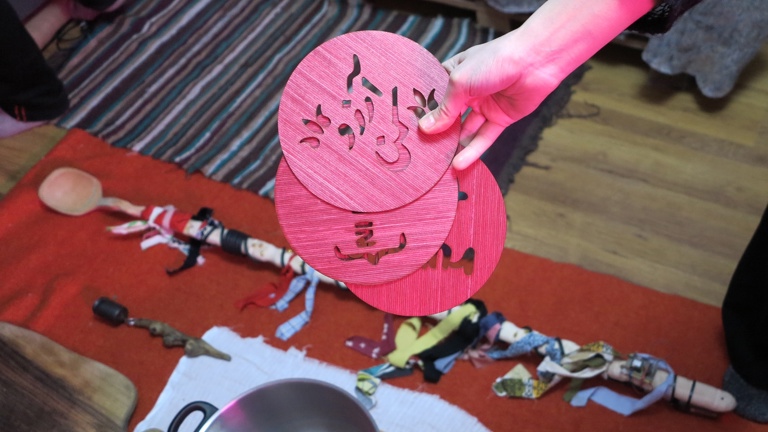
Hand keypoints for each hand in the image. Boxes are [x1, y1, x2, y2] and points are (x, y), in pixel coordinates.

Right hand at [418, 32, 562, 169]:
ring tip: (438, 162)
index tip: (408, 128)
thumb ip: (444, 108)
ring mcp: (484, 105)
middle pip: (448, 115)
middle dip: (437, 132)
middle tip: (422, 150)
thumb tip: (426, 128)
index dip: (423, 111)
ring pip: (465, 130)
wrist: (535, 60)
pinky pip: (484, 137)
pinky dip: (473, 150)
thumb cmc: (495, 60)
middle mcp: (468, 90)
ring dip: (453, 145)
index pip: (434, 95)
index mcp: (455, 72)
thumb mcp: (460, 82)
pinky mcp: (500, 118)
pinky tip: (459, 163)